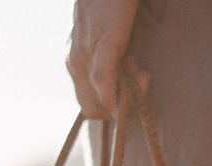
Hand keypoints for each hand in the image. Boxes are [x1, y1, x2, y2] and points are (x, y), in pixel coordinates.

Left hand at [67, 0, 147, 118]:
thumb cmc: (110, 6)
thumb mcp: (103, 40)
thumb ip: (106, 61)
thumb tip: (126, 80)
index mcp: (74, 62)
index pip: (88, 106)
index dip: (111, 108)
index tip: (128, 91)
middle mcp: (75, 62)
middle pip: (93, 110)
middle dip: (119, 106)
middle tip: (137, 79)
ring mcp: (85, 54)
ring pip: (101, 99)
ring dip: (127, 93)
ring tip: (137, 66)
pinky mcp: (102, 44)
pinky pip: (104, 79)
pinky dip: (117, 92)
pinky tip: (138, 83)